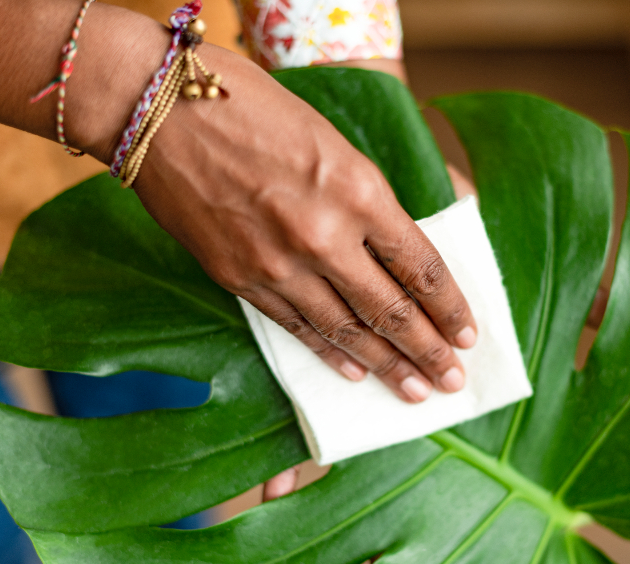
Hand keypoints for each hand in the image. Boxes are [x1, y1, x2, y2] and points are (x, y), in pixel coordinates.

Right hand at [126, 48, 477, 403]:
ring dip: (387, 365)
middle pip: (392, 309)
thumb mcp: (334, 145)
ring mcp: (278, 264)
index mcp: (359, 191)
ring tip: (416, 391)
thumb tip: (396, 254)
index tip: (468, 333)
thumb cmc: (255, 107)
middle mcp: (325, 236)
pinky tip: (355, 372)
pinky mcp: (238, 279)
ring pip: (347, 329)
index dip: (450, 306)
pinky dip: (330, 353)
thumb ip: (368, 202)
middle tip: (454, 381)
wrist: (161, 109)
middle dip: (429, 350)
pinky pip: (296, 328)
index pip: (422, 266)